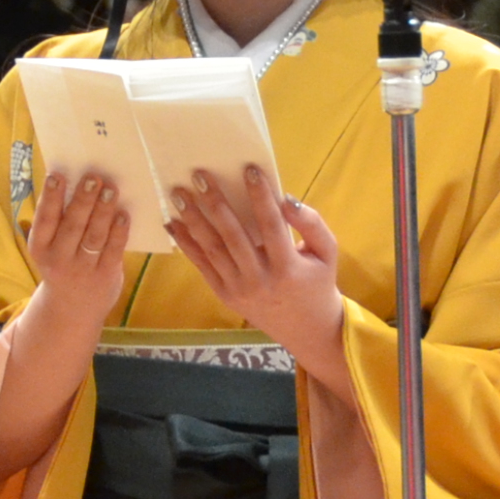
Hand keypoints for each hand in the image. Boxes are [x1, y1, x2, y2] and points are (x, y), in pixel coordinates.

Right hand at [20, 167, 131, 326]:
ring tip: (110, 189)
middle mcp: (58, 260)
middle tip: (92, 177)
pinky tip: (123, 214)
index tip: (57, 175)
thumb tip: (79, 184)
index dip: (50, 197)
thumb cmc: (64, 264)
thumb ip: (61, 221)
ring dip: (103, 211)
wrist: (73, 308)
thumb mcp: (51, 248)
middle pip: (72, 225)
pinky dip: (119, 231)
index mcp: (39, 248)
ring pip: (94, 236)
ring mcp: (82, 270)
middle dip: (83, 199)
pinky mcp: (105, 276)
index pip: (44, 219)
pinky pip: (113, 250)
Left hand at [168, 165, 346, 362]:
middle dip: (215, 203)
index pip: (270, 225)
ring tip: (178, 194)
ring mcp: (238, 288)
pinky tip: (173, 223)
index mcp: (287, 267)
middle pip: (233, 235)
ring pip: (212, 249)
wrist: (306, 329)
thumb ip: (312, 224)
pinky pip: (202, 266)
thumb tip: (285, 200)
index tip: (248, 169)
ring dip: (193, 220)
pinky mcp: (224, 294)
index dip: (260, 196)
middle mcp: (259, 278)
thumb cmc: (317, 282)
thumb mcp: (327, 253)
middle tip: (199, 175)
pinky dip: (186, 244)